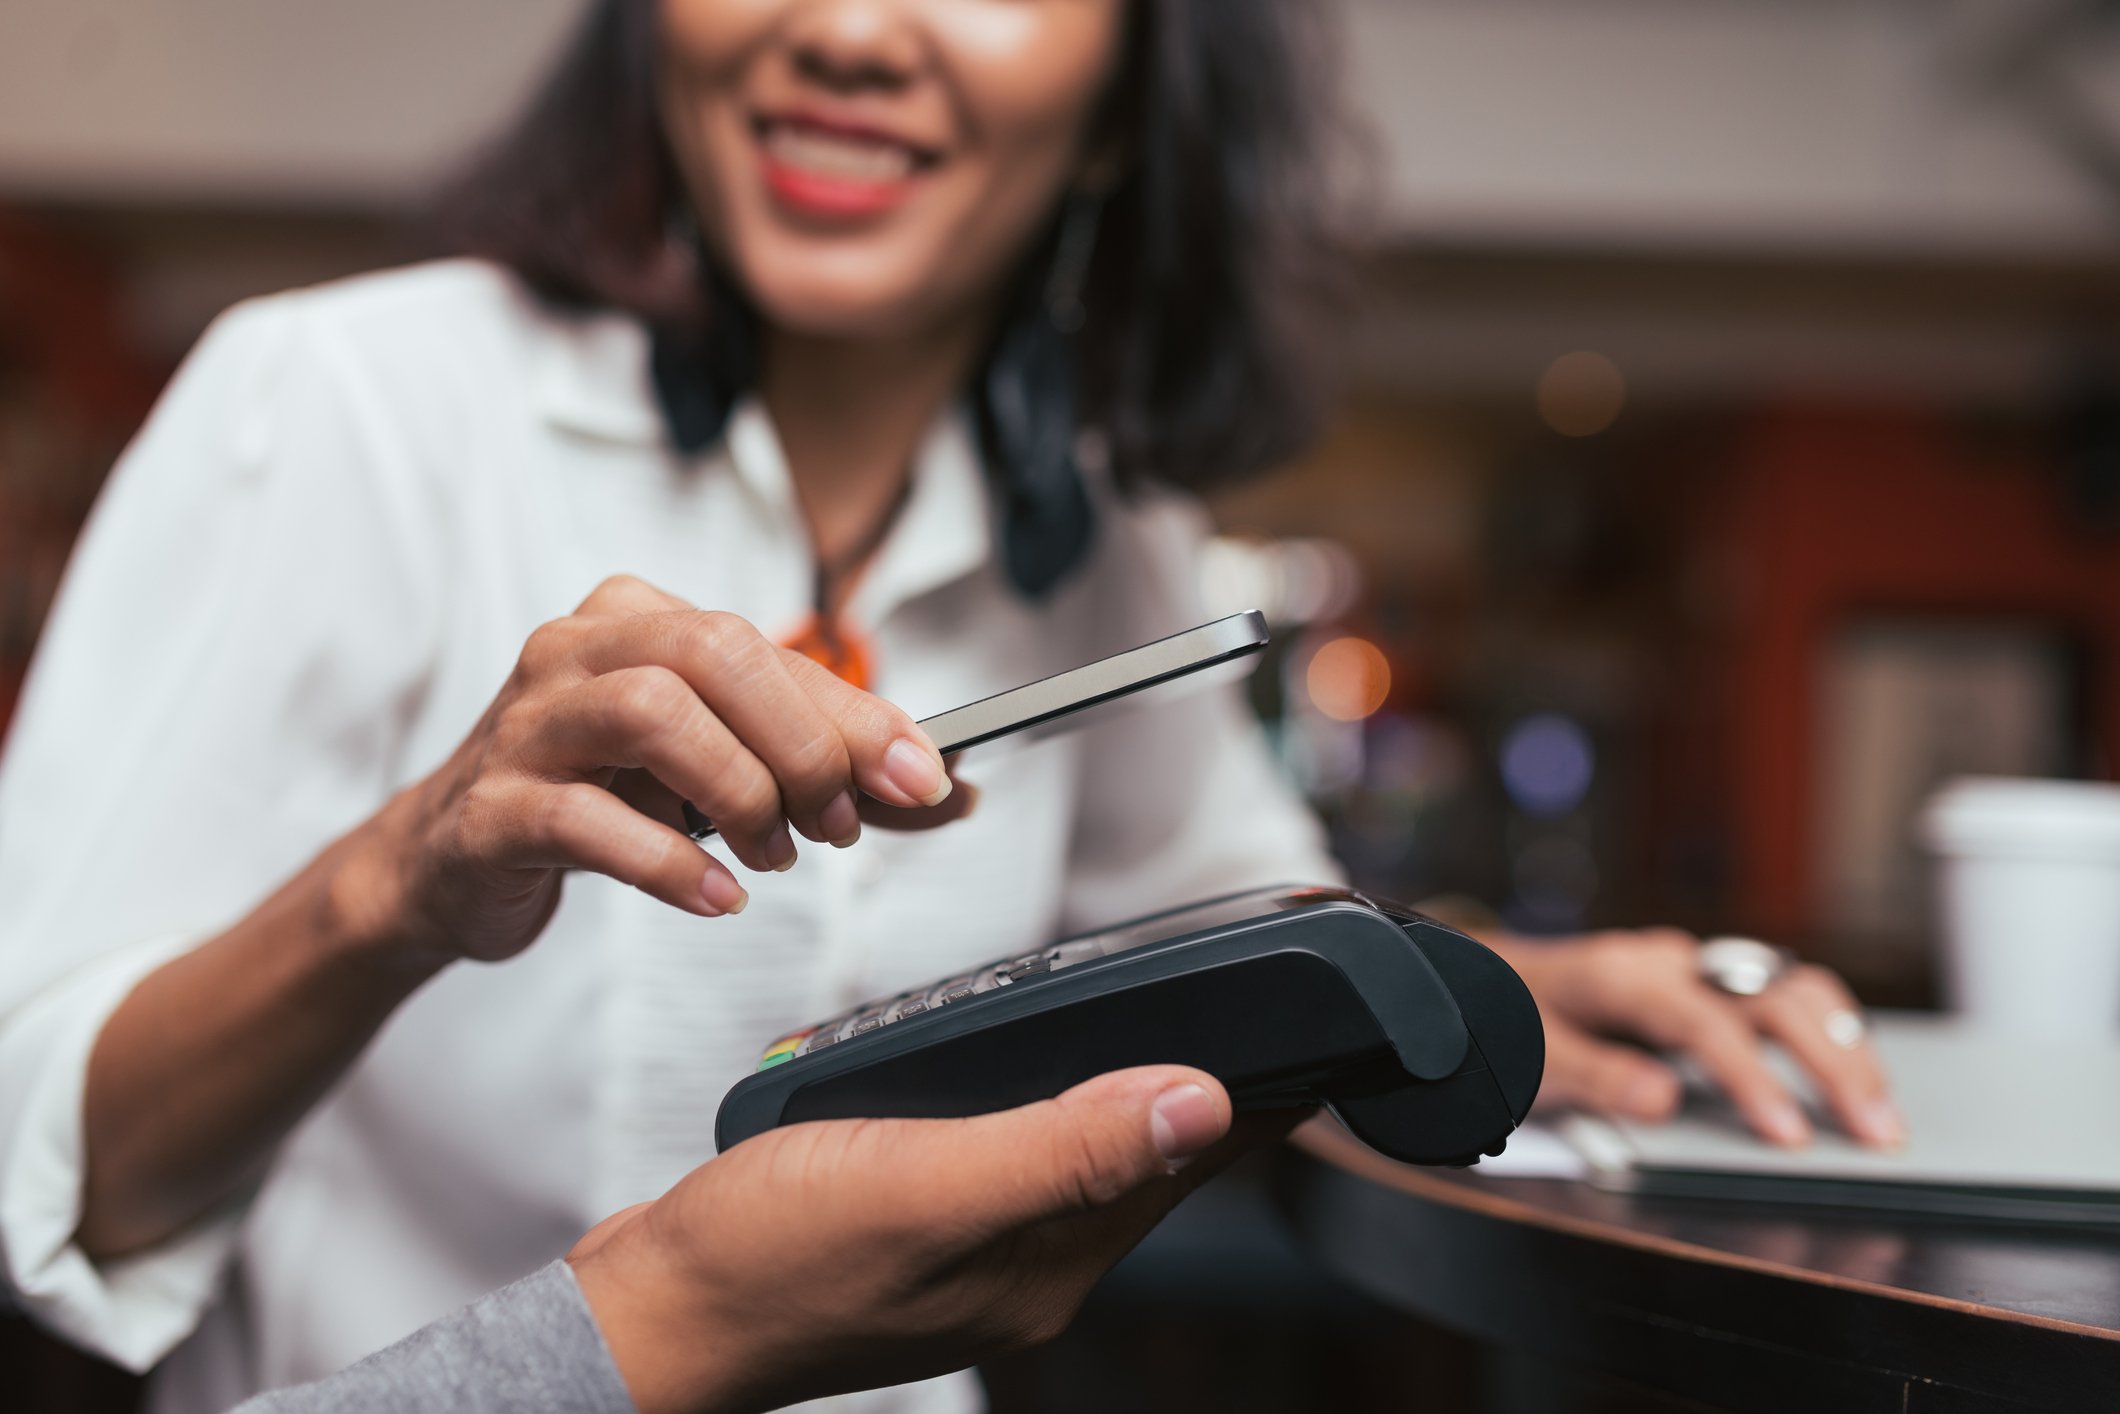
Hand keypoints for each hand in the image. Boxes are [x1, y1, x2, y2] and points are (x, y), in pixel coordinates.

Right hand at [333, 575, 972, 964]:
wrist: (449, 862)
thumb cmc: (598, 800)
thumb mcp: (715, 774)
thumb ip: (827, 778)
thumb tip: (947, 790)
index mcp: (637, 620)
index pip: (767, 649)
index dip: (858, 715)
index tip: (926, 778)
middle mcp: (576, 651)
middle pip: (712, 657)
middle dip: (802, 743)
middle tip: (839, 826)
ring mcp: (526, 725)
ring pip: (651, 713)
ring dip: (740, 791)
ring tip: (776, 854)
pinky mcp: (491, 808)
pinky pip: (584, 820)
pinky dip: (669, 861)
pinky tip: (716, 893)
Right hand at [566, 1068, 1279, 1413]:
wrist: (651, 1313)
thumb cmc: (769, 1258)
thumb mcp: (927, 1183)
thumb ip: (1063, 1145)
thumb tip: (1202, 1105)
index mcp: (1053, 1260)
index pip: (1192, 1162)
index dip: (1258, 1091)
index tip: (1317, 1026)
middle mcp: (1029, 1263)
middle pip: (1144, 1156)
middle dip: (1197, 1081)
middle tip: (1246, 1003)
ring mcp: (974, 1250)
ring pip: (1076, 1150)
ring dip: (1110, 1086)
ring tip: (1157, 1022)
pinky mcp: (920, 1226)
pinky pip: (1004, 1152)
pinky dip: (1023, 1101)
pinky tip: (1007, 1068)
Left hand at [1488, 928, 1904, 1148]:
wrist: (1488, 976)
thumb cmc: (1508, 1018)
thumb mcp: (1530, 1054)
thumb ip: (1592, 1075)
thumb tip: (1663, 1100)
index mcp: (1620, 974)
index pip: (1701, 1020)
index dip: (1749, 1077)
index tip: (1789, 1135)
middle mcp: (1668, 960)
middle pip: (1769, 995)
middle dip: (1830, 1061)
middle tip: (1876, 1128)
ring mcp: (1694, 965)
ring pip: (1790, 985)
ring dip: (1843, 1041)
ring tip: (1882, 1106)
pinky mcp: (1711, 980)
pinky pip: (1785, 991)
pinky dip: (1828, 1027)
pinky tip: (1856, 1069)